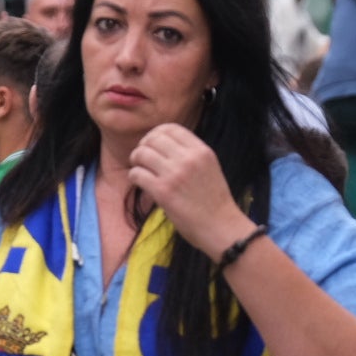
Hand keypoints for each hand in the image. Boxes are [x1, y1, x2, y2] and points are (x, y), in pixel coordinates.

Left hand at [127, 124, 252, 255]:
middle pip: (153, 138)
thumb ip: (191, 155)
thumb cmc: (214, 202)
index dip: (156, 133)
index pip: (170, 128)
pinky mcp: (163, 191)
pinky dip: (134, 177)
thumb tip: (164, 146)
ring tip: (139, 170)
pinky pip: (137, 173)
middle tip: (141, 158)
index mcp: (201, 150)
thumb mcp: (209, 168)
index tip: (152, 144)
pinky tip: (140, 183)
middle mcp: (188, 158)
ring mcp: (175, 174)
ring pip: (142, 153)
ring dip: (136, 161)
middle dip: (143, 146)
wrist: (221, 227)